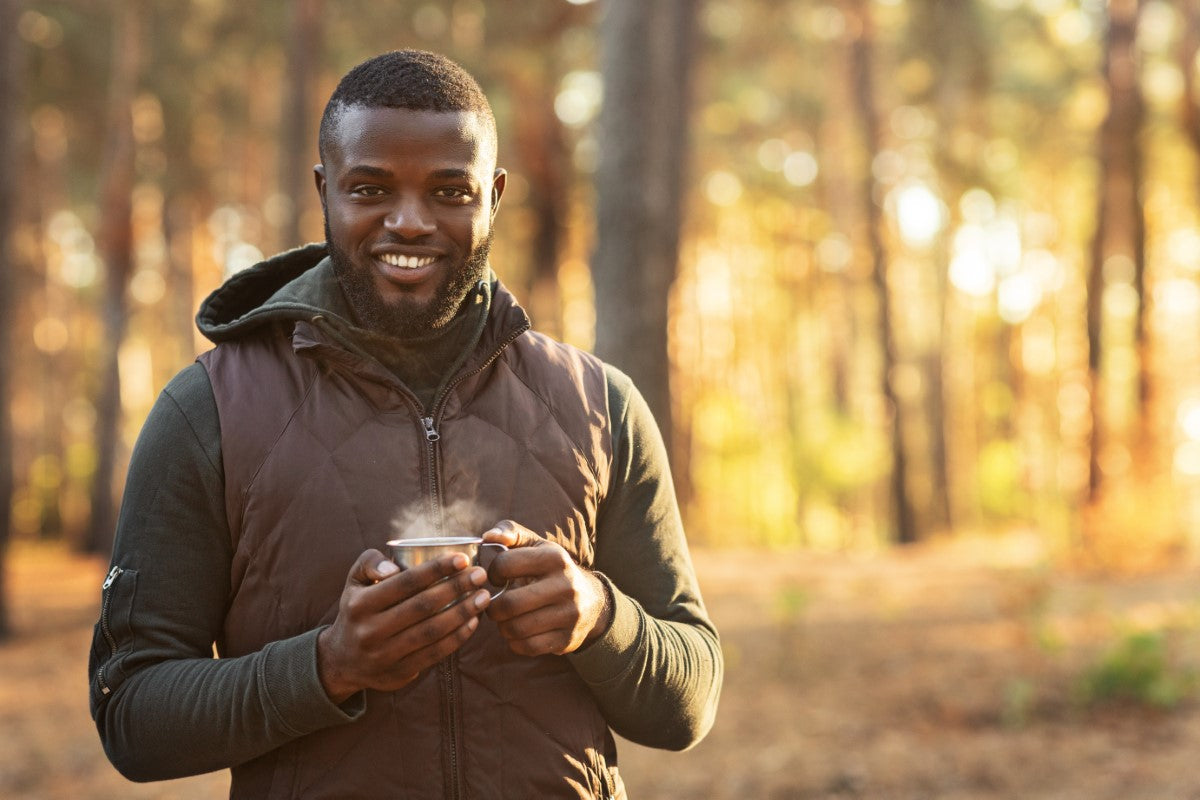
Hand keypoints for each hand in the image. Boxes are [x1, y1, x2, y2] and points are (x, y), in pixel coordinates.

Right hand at [316, 548, 492, 702]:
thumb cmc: (357, 610)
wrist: (342, 661)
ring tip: (482, 597)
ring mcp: (385, 655)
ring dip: (462, 612)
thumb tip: (393, 567)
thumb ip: (370, 562)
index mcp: (361, 604)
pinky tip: (473, 622)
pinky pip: (434, 654)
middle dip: (457, 588)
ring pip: (432, 631)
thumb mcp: (354, 582)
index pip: (404, 583)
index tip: (462, 559)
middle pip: (423, 606)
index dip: (436, 569)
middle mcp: (371, 631)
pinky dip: (457, 637)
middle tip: (480, 575)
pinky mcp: (399, 674)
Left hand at [482, 520, 612, 656]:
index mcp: (554, 557)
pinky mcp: (567, 639)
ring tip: (505, 619)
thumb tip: (487, 536)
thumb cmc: (552, 569)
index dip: (492, 572)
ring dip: (502, 627)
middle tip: (494, 606)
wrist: (592, 601)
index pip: (505, 564)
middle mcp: (565, 585)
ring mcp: (569, 614)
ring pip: (516, 628)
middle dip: (493, 608)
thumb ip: (511, 533)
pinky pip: (527, 647)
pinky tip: (518, 633)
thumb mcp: (537, 546)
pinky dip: (515, 642)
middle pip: (509, 604)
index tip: (497, 578)